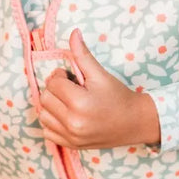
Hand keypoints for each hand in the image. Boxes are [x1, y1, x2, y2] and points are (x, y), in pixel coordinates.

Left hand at [38, 28, 160, 149]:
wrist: (134, 122)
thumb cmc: (118, 96)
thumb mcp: (101, 74)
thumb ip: (83, 55)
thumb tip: (73, 33)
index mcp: (79, 103)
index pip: (53, 83)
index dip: (60, 76)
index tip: (71, 76)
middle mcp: (73, 122)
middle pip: (45, 99)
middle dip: (55, 89)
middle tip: (70, 87)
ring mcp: (71, 136)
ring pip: (43, 115)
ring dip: (51, 105)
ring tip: (67, 101)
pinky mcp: (71, 145)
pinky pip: (48, 132)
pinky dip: (52, 122)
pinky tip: (65, 115)